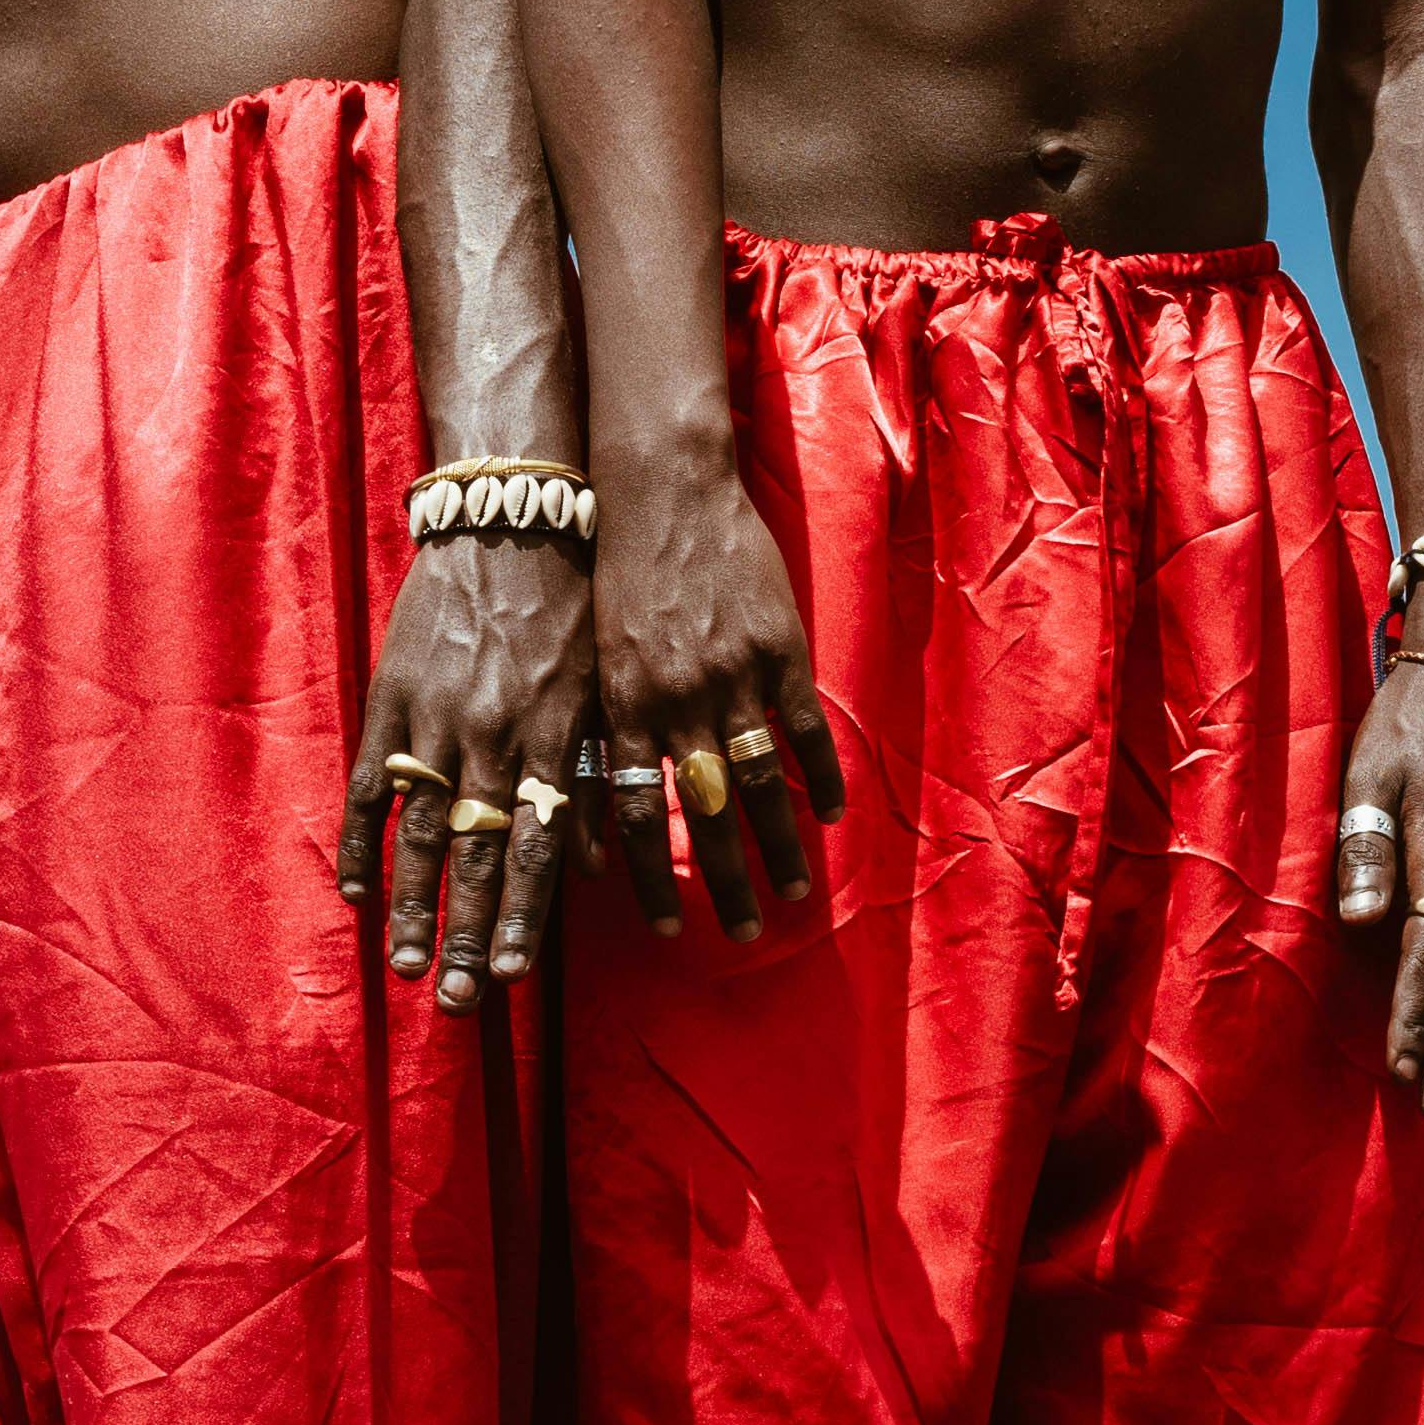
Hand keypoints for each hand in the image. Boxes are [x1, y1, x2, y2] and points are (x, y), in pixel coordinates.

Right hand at [337, 533, 599, 1015]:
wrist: (512, 520)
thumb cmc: (570, 606)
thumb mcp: (597, 689)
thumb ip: (589, 777)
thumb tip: (589, 864)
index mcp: (551, 740)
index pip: (534, 851)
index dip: (518, 918)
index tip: (509, 977)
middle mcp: (493, 740)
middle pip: (474, 857)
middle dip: (463, 935)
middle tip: (455, 1000)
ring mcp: (437, 720)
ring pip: (420, 832)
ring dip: (411, 906)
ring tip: (403, 964)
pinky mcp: (393, 696)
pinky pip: (372, 781)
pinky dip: (362, 839)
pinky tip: (355, 891)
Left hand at [590, 449, 845, 950]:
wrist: (662, 489)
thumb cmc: (614, 572)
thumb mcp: (592, 656)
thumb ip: (601, 731)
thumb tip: (594, 806)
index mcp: (625, 706)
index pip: (639, 816)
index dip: (654, 879)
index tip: (672, 931)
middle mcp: (680, 701)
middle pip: (709, 814)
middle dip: (727, 882)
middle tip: (745, 935)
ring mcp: (735, 675)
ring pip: (763, 781)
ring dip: (780, 845)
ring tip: (793, 893)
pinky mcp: (780, 648)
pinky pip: (806, 728)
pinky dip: (822, 777)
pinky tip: (831, 817)